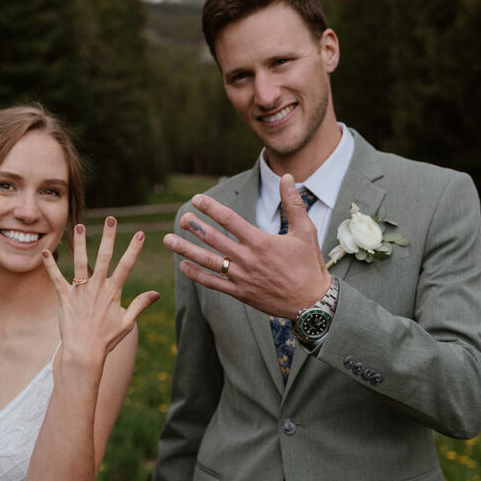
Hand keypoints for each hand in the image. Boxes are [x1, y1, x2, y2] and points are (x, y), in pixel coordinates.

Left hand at [42, 218, 157, 360]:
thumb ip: (140, 305)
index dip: (134, 249)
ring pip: (80, 262)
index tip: (140, 234)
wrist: (84, 353)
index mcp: (113, 292)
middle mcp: (97, 288)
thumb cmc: (106, 340)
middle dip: (109, 236)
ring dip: (80, 243)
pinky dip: (50, 266)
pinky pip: (56, 279)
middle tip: (112, 219)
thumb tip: (157, 294)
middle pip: (104, 257)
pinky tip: (45, 252)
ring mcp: (80, 292)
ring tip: (80, 225)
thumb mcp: (127, 323)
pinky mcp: (65, 298)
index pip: (126, 266)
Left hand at [163, 174, 330, 318]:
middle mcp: (247, 259)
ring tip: (168, 240)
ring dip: (186, 250)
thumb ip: (293, 203)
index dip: (211, 208)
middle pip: (214, 239)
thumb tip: (287, 177)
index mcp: (260, 242)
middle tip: (181, 217)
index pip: (230, 220)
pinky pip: (213, 284)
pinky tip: (183, 266)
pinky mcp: (240, 293)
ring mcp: (241, 278)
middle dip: (194, 227)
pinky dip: (197, 275)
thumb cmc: (309, 265)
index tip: (196, 199)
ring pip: (208, 261)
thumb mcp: (306, 231)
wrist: (312, 303)